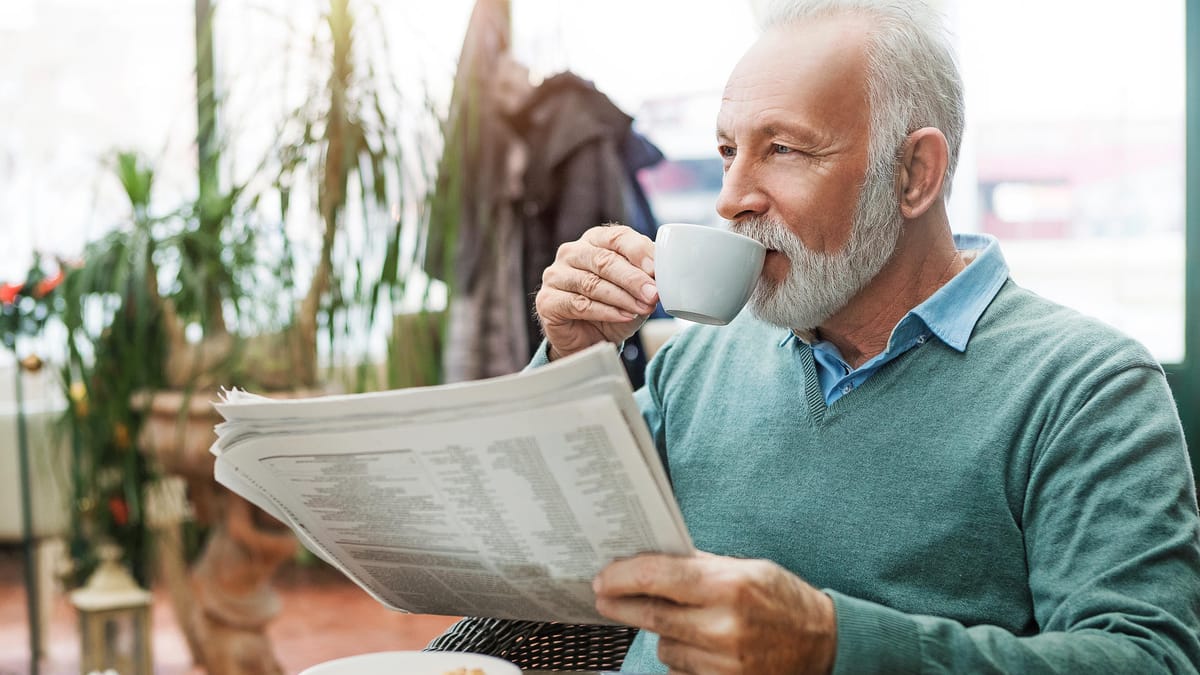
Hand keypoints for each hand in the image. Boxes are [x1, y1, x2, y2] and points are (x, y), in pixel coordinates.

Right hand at [534, 225, 657, 359]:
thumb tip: (663, 276)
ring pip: (592, 283)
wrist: (589, 340)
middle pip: (604, 260)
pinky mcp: (547, 301)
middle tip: (653, 294)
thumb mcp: (636, 292)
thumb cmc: (613, 309)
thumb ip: (646, 280)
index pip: (617, 237)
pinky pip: (579, 304)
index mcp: (595, 240)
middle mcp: (571, 252)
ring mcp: (555, 275)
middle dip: (633, 279)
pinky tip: (624, 316)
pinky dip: (606, 311)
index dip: (639, 251)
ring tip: (643, 308)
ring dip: (622, 297)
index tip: (657, 269)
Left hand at [593, 551, 836, 674]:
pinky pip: (680, 670)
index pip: (657, 578)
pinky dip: (683, 656)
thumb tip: (649, 558)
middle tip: (604, 595)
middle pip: (650, 615)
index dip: (622, 576)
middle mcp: (724, 627)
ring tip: (689, 621)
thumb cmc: (783, 600)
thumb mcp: (747, 569)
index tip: (603, 577)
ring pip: (664, 646)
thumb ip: (698, 565)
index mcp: (729, 587)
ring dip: (664, 632)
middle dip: (621, 604)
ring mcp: (724, 663)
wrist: (824, 645)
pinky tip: (702, 645)